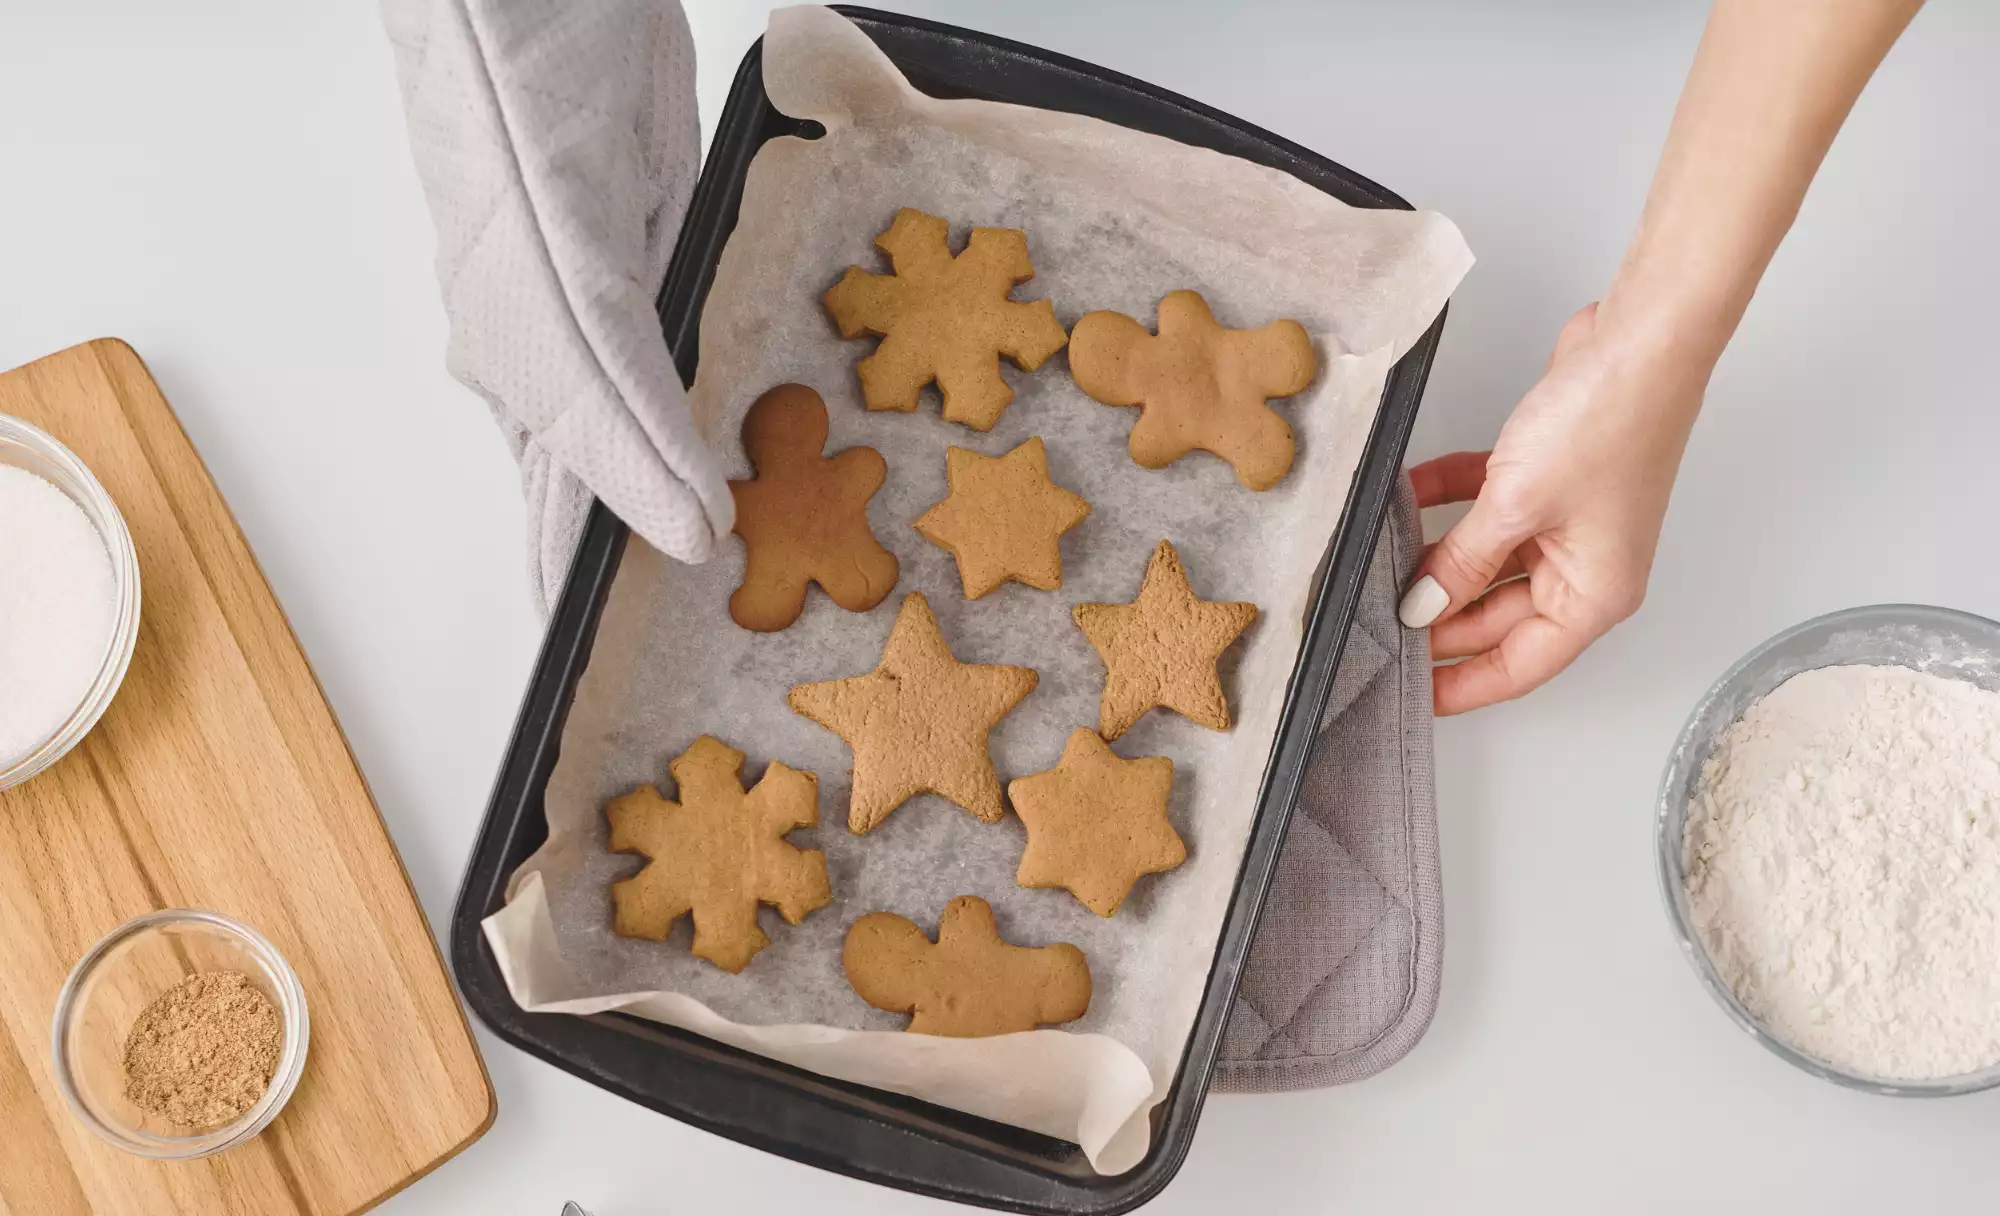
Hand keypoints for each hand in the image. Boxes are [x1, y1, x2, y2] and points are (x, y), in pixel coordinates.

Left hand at [1400, 304, 1707, 714]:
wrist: (1639, 338)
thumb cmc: (1609, 422)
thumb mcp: (1515, 507)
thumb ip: (1462, 563)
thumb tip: (1423, 607)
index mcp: (1593, 596)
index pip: (1517, 667)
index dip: (1460, 685)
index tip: (1409, 696)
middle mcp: (1585, 568)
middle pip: (1495, 618)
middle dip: (1437, 617)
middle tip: (1374, 621)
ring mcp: (1566, 524)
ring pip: (1485, 563)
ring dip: (1436, 559)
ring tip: (1378, 566)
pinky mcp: (1547, 481)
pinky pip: (1484, 511)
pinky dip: (1446, 505)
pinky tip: (1405, 498)